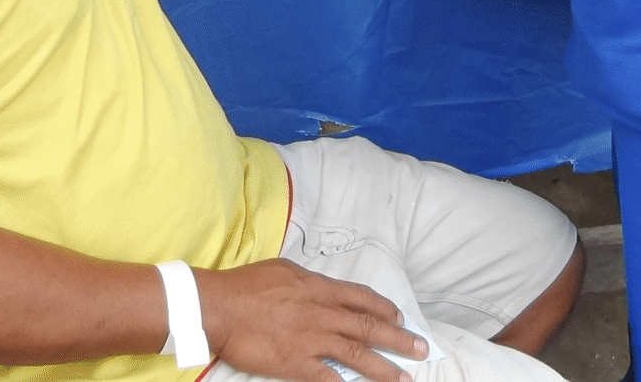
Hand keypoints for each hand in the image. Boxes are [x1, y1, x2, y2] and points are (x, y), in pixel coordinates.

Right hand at [198, 258, 424, 381]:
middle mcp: (322, 313)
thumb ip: (307, 282)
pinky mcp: (296, 363)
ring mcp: (311, 339)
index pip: (362, 298)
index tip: (400, 317)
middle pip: (369, 326)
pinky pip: (328, 379)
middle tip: (421, 349)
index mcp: (319, 288)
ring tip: (404, 378)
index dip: (384, 309)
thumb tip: (321, 287)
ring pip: (357, 354)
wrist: (218, 307)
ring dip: (384, 368)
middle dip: (399, 339)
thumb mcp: (283, 271)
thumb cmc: (245, 286)